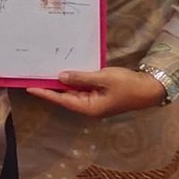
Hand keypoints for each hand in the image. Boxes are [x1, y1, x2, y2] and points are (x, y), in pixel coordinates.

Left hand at [27, 67, 166, 117]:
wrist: (148, 88)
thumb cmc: (127, 85)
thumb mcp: (104, 78)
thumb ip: (82, 78)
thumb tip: (61, 76)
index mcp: (89, 107)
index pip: (62, 100)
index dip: (46, 93)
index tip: (30, 87)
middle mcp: (89, 106)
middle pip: (65, 97)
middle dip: (51, 87)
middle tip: (34, 75)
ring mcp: (94, 101)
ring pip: (73, 91)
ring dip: (61, 82)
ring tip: (45, 72)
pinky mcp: (98, 94)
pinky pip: (81, 87)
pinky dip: (73, 80)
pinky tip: (65, 71)